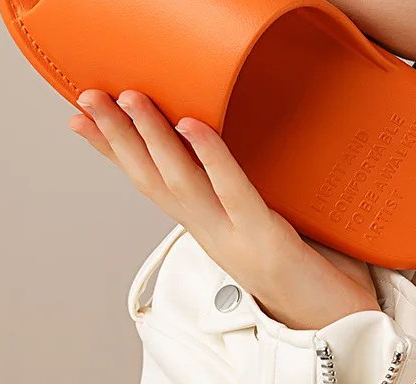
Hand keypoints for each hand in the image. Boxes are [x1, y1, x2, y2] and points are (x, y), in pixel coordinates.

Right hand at [69, 89, 381, 329]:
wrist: (334, 318)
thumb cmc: (301, 264)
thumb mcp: (255, 218)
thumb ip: (234, 185)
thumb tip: (221, 141)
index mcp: (204, 222)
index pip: (147, 180)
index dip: (111, 150)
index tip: (81, 117)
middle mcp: (208, 229)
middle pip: (151, 178)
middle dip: (115, 136)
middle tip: (88, 97)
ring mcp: (232, 234)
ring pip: (180, 181)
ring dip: (150, 138)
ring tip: (128, 99)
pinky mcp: (265, 236)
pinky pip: (233, 190)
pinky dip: (211, 156)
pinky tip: (192, 125)